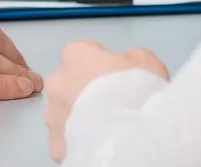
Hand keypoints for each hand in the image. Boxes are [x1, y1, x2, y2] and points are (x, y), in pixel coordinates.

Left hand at [45, 40, 168, 161]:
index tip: (116, 80)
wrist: (130, 139)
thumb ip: (131, 58)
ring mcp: (53, 116)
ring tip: (106, 131)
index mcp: (76, 56)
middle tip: (110, 107)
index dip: (102, 67)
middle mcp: (57, 83)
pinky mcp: (56, 145)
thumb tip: (127, 64)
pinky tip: (98, 146)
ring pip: (65, 115)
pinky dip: (78, 144)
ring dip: (79, 120)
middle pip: (68, 84)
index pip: (84, 54)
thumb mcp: (147, 63)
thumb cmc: (137, 96)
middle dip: (84, 93)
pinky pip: (66, 141)